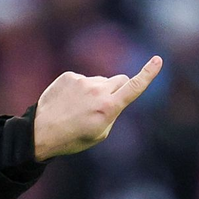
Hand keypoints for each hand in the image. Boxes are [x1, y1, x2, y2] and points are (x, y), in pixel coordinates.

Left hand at [32, 56, 163, 161]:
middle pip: (119, 80)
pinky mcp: (69, 76)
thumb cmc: (73, 137)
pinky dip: (79, 89)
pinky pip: (83, 79)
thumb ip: (113, 112)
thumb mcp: (99, 133)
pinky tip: (68, 102)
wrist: (41, 132)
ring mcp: (83, 81)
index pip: (133, 87)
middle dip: (117, 89)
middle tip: (103, 105)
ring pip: (100, 81)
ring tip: (78, 108)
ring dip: (95, 91)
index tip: (157, 60)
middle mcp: (98, 91)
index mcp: (108, 108)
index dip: (148, 74)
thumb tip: (116, 96)